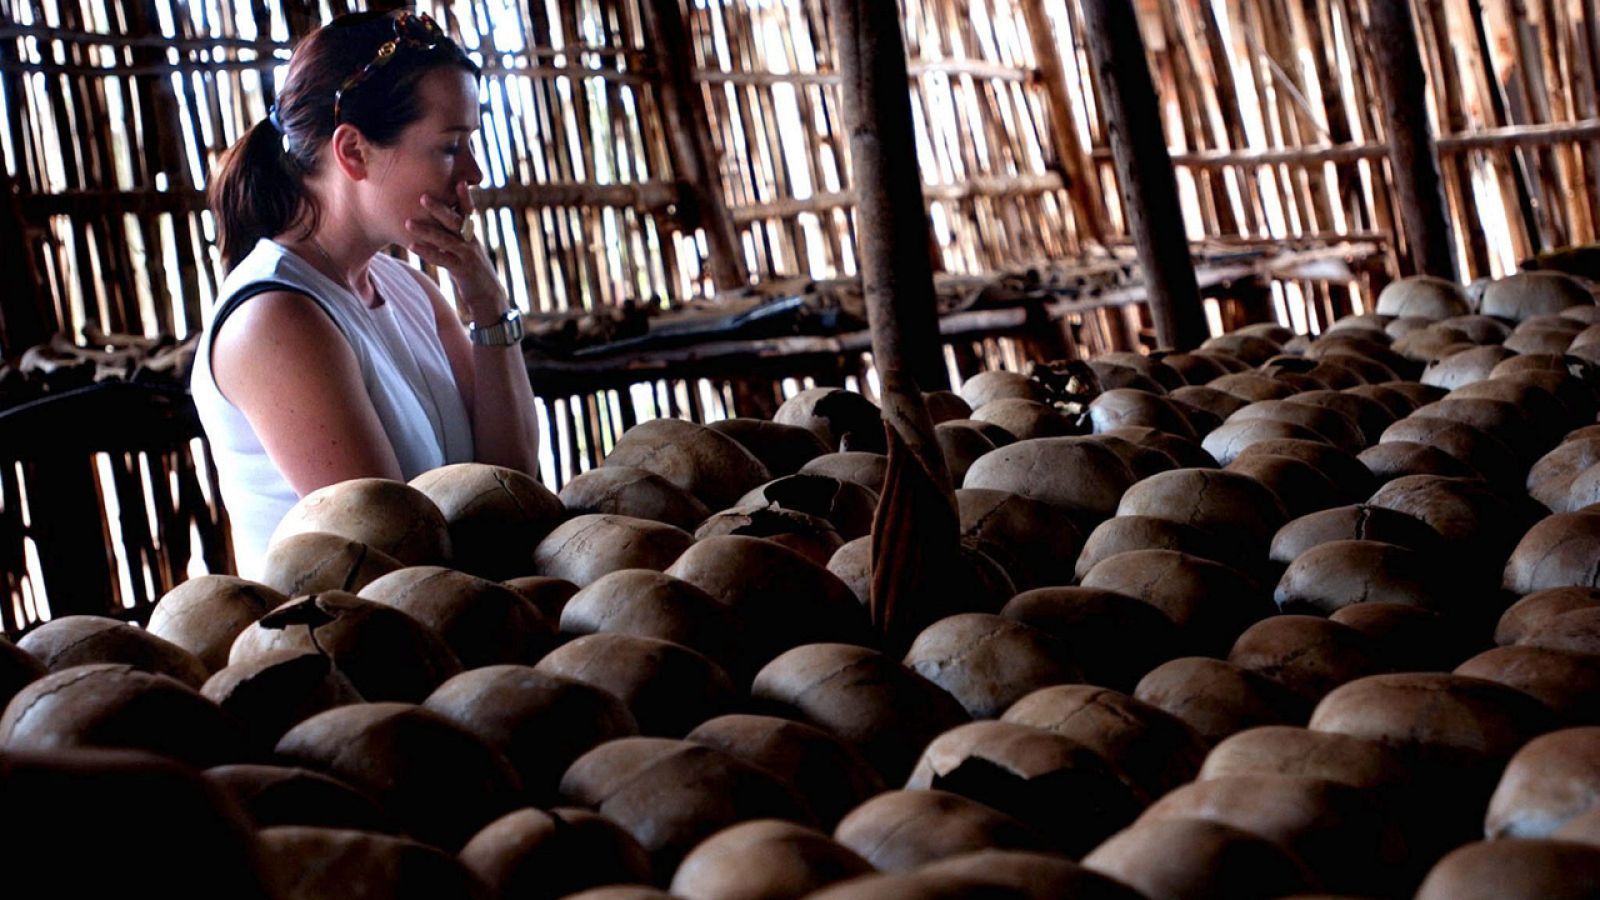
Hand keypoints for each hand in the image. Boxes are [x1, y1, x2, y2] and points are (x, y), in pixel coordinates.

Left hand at [405, 181, 507, 319]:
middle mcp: (471, 243)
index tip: (460, 181)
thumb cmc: (474, 273)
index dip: (465, 197)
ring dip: (427, 231)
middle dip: (439, 209)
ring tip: (408, 222)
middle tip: (422, 196)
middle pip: (455, 222)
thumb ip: (455, 238)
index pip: (469, 212)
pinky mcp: (463, 271)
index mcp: (472, 236)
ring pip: (446, 240)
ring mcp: (468, 257)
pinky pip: (443, 260)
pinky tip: (412, 246)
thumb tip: (439, 223)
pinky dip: (428, 252)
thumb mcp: (467, 252)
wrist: (489, 299)